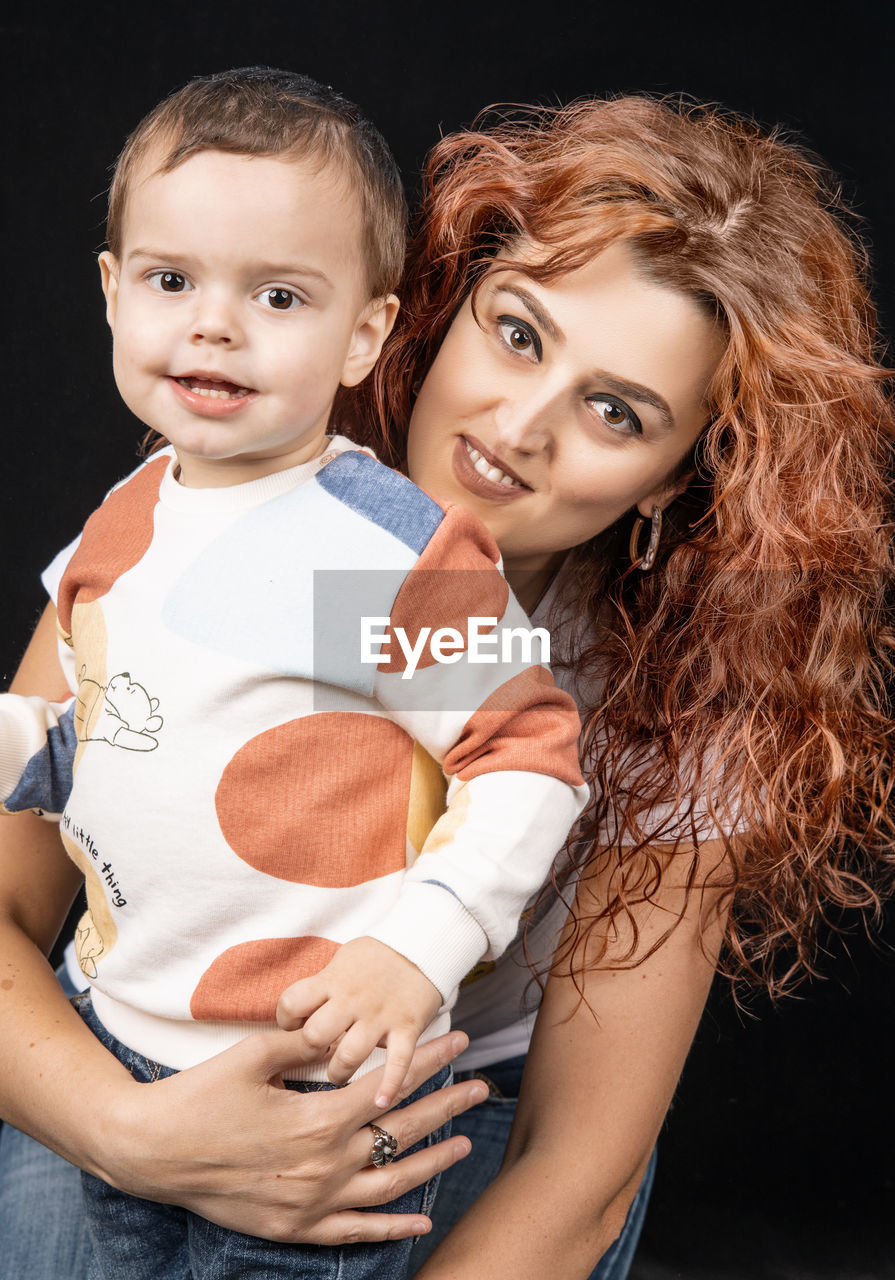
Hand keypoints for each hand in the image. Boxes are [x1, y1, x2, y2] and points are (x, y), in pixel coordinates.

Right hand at [101, 1029, 485, 1243]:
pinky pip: (355, 1233)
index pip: (391, 1086)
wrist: (151, 1152)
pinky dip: (391, 1228)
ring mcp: (311, 1203)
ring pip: (390, 1185)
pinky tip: (420, 1219)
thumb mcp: (253, 1055)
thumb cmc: (200, 1096)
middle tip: (481, 1088)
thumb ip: (306, 1043)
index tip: (458, 1040)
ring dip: (432, 1162)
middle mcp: (324, 1167)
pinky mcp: (293, 1228)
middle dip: (447, 1107)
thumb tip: (348, 1025)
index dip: (428, 1060)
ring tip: (465, 1142)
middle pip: (402, 1134)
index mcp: (317, 1120)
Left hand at [276, 937, 443, 1108]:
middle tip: (315, 1054)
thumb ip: (321, 988)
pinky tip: (380, 1101)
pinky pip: (398, 1062)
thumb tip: (297, 1014)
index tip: (295, 1025)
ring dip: (339, 1072)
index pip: (291, 1003)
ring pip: (349, 1055)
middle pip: (315, 1034)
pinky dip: (390, 1085)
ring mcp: (380, 1015)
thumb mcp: (341, 961)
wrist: (420, 945)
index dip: (287, 1019)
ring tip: (339, 1074)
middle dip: (309, 1051)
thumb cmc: (374, 958)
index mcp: (332, 981)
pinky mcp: (407, 1027)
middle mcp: (352, 1000)